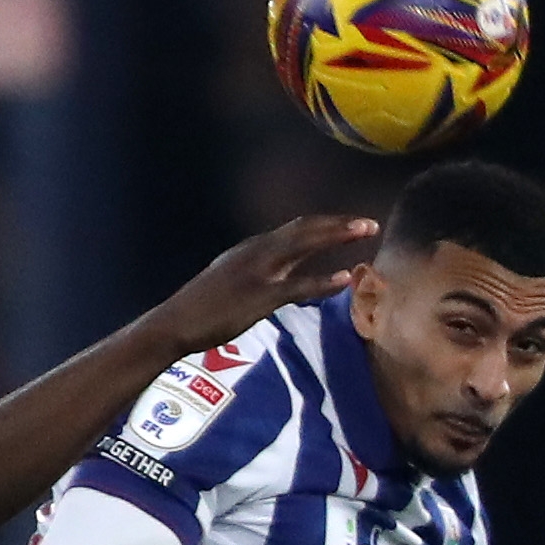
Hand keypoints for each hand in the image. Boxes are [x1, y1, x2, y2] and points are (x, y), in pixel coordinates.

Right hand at [151, 214, 379, 354]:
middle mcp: (257, 251)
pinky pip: (298, 285)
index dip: (324, 224)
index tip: (348, 224)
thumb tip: (276, 274)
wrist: (175, 322)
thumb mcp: (229, 279)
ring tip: (366, 231)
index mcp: (251, 248)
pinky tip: (344, 278)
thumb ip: (254, 271)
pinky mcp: (260, 296)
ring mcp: (259, 271)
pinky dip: (323, 280)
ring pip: (305, 244)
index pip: (295, 229)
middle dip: (339, 223)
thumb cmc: (201, 308)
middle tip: (369, 223)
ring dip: (338, 236)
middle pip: (305, 228)